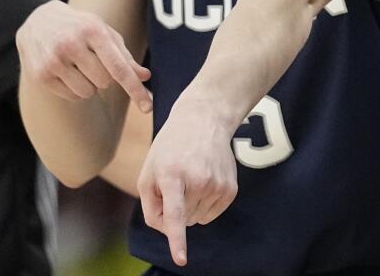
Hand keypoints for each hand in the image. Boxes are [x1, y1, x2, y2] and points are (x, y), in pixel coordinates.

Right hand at [16, 0, 151, 110]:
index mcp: (93, 31)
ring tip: (79, 66)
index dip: (135, 88)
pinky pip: (72, 96)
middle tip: (93, 61)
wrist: (39, 21)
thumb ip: (125, 56)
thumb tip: (145, 76)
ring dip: (90, 84)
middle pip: (105, 82)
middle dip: (105, 76)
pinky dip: (75, 89)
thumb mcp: (104, 33)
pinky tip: (67, 71)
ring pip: (88, 92)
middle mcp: (71, 44)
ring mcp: (53, 60)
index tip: (148, 107)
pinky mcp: (41, 75)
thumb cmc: (81, 28)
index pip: (119, 67)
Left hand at [138, 93, 237, 267]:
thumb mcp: (148, 171)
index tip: (181, 259)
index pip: (174, 213)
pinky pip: (211, 215)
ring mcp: (217, 185)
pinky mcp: (230, 190)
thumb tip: (168, 231)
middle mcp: (198, 180)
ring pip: (196, 219)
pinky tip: (203, 183)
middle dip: (174, 208)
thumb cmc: (170, 148)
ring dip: (189, 206)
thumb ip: (150, 206)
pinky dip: (203, 206)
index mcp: (172, 175)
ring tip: (190, 177)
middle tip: (176, 180)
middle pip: (180, 220)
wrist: (205, 121)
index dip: (176, 239)